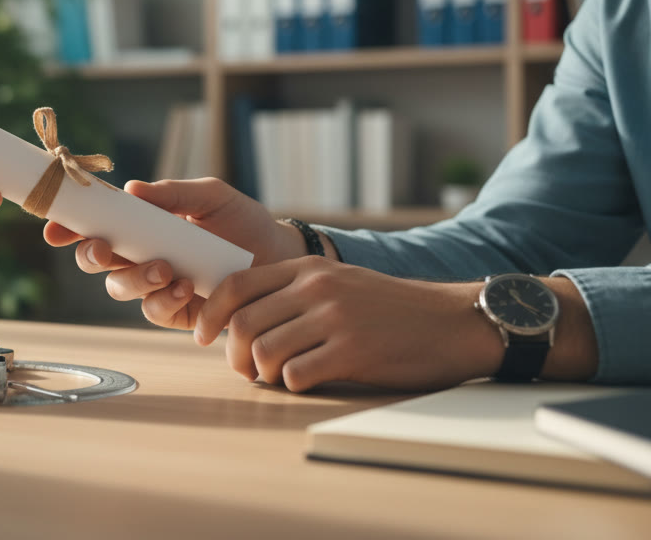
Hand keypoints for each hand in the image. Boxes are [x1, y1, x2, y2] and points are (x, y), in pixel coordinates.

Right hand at [43, 178, 305, 324]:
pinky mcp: (175, 312)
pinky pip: (153, 310)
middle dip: (91, 255)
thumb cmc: (242, 222)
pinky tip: (184, 287)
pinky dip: (164, 298)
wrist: (280, 257)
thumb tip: (132, 189)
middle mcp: (140, 255)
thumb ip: (174, 193)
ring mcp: (155, 285)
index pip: (96, 224)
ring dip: (134, 278)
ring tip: (165, 268)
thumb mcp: (212, 196)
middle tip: (104, 248)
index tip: (54, 227)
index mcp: (140, 224)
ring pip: (119, 288)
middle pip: (95, 260)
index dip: (69, 226)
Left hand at [195, 257, 499, 391]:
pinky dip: (291, 385)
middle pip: (243, 322)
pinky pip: (297, 374)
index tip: (202, 336)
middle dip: (234, 354)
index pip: (236, 285)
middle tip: (245, 370)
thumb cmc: (391, 310)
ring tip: (275, 377)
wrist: (452, 322)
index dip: (211, 314)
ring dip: (261, 373)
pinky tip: (305, 382)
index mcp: (309, 270)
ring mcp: (336, 319)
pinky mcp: (353, 351)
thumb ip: (294, 292)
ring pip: (264, 350)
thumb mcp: (339, 283)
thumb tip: (241, 319)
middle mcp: (317, 289)